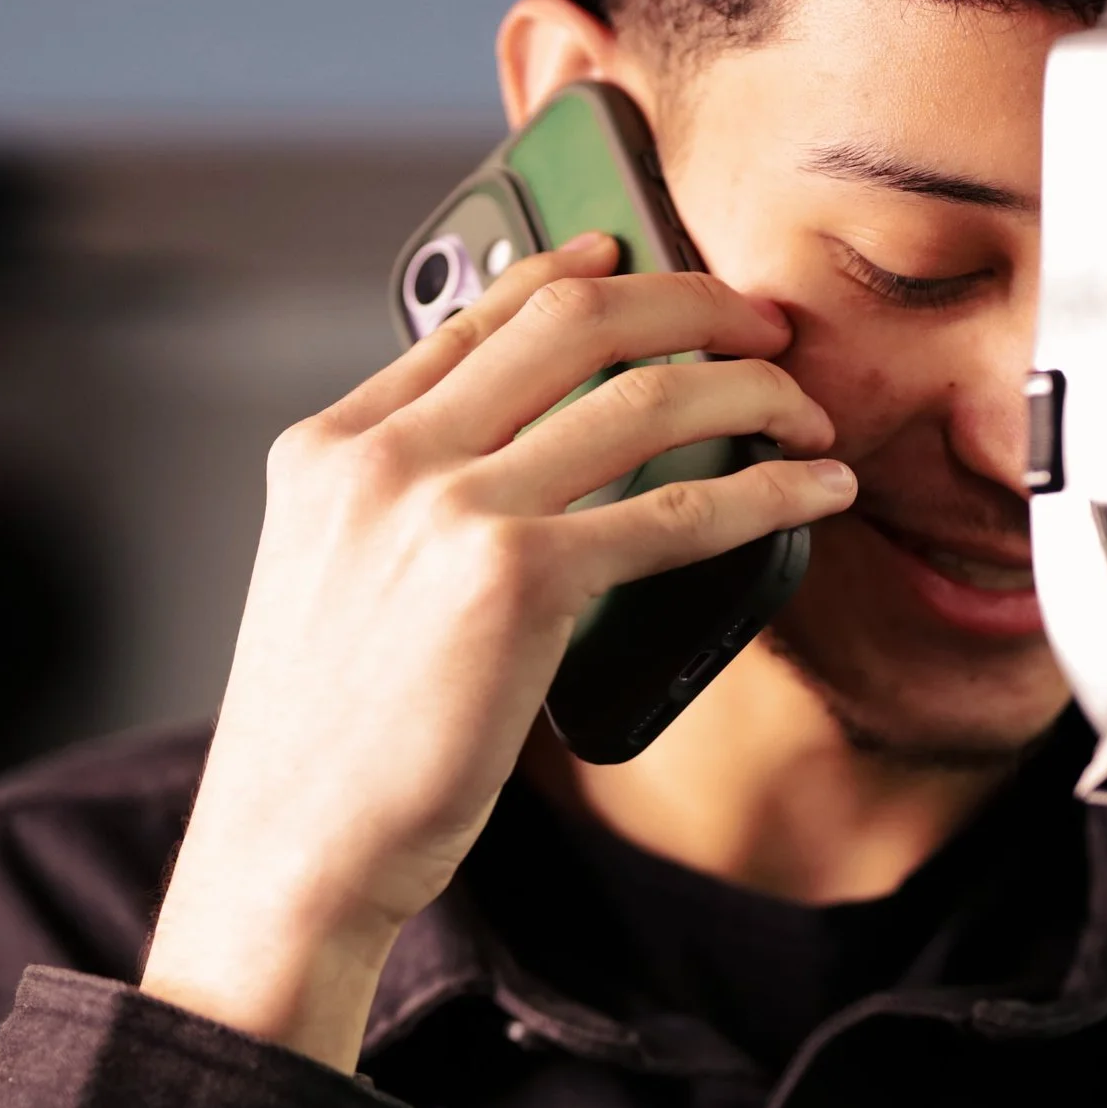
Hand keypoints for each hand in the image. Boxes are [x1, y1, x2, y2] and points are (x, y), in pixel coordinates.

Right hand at [143, 232, 852, 1066]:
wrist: (293, 850)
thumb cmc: (324, 744)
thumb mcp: (331, 581)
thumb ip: (405, 503)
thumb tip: (532, 462)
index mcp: (329, 449)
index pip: (473, 319)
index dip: (571, 270)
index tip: (636, 258)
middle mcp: (385, 458)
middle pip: (570, 322)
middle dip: (690, 303)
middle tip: (761, 323)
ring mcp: (448, 509)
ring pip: (639, 397)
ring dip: (749, 390)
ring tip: (805, 411)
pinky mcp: (515, 580)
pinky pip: (678, 508)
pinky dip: (767, 489)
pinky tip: (813, 489)